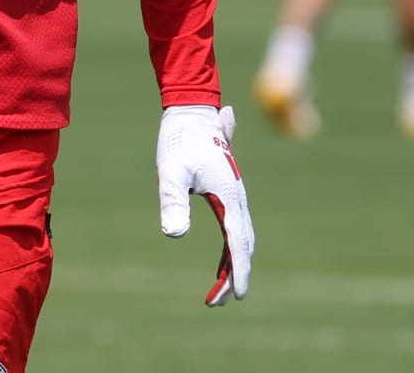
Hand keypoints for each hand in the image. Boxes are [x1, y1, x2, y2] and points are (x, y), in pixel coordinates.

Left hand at [156, 104, 254, 305]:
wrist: (192, 110)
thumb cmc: (180, 140)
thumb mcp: (171, 172)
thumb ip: (172, 201)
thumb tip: (174, 235)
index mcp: (230, 197)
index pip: (237, 243)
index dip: (238, 272)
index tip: (237, 296)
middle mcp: (238, 198)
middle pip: (242, 245)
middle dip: (233, 275)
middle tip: (216, 302)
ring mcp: (235, 195)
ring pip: (239, 238)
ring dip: (231, 264)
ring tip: (216, 291)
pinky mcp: (227, 191)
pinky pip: (233, 227)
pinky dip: (230, 248)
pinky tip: (222, 261)